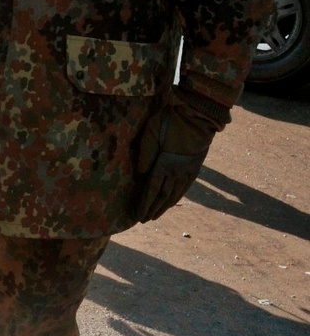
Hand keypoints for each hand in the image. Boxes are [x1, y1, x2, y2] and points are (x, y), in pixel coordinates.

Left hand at [135, 89, 227, 221]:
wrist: (198, 115)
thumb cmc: (170, 121)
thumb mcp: (151, 133)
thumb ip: (145, 155)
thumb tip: (142, 174)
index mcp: (164, 165)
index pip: (151, 190)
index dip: (144, 204)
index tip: (137, 215)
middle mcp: (176, 172)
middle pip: (162, 196)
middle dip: (152, 209)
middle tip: (143, 220)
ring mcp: (187, 171)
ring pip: (174, 194)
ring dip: (163, 206)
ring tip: (155, 215)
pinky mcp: (195, 167)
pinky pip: (184, 187)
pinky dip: (176, 197)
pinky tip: (171, 202)